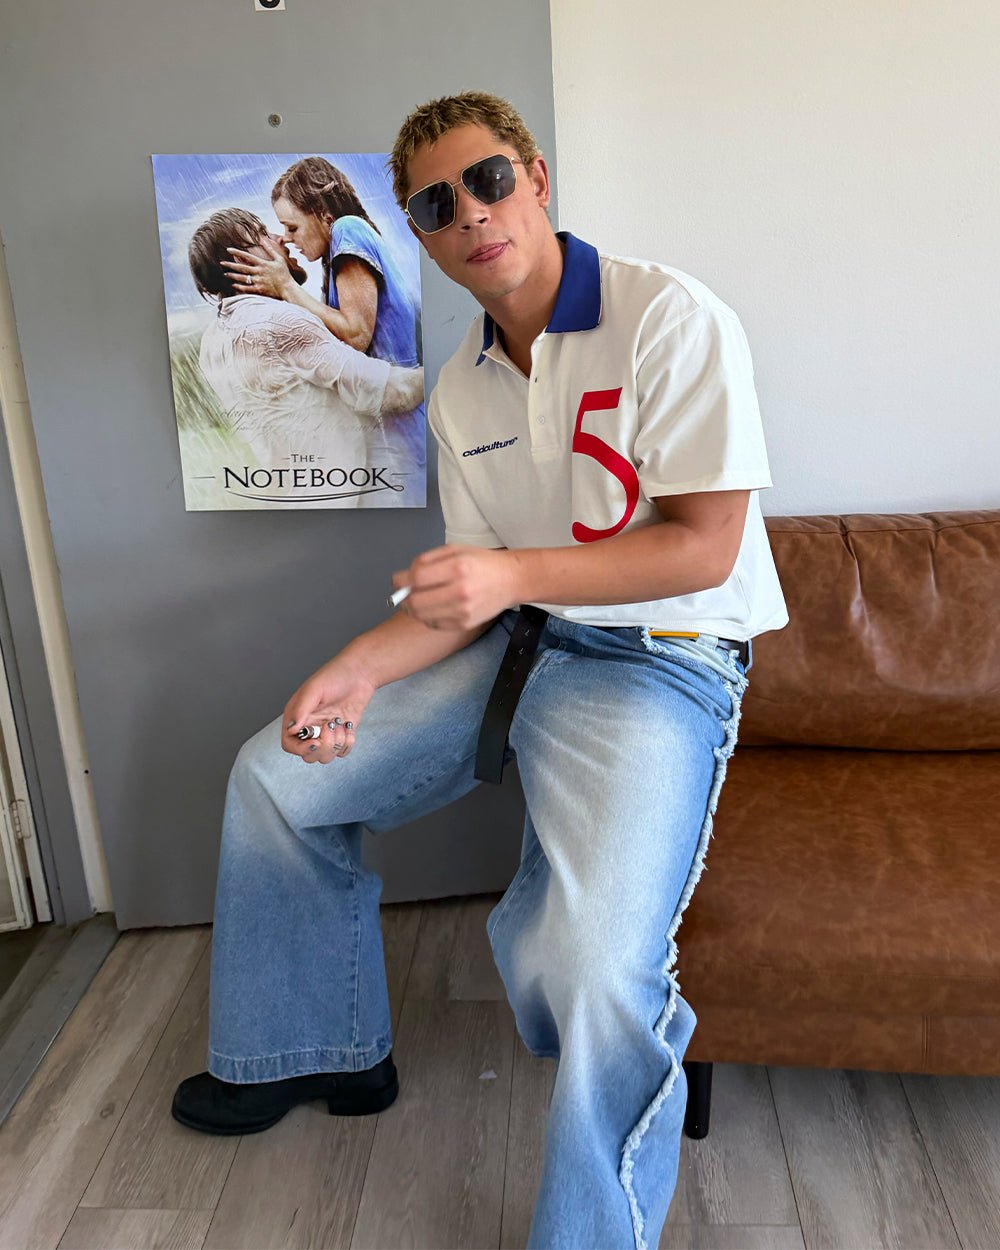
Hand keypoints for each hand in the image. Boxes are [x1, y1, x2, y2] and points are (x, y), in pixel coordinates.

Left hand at [222, 237, 293, 298]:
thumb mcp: (279, 259)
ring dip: (233, 276)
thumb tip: (263, 238)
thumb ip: (270, 249)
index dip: (237, 252)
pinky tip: (233, 285)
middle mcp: (259, 272)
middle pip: (241, 267)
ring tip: (226, 274)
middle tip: (221, 263)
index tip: (228, 250)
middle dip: (230, 265)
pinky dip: (239, 287)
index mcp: (263, 264)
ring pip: (242, 278)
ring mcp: (258, 281)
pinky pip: (247, 288)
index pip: (247, 256)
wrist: (288, 289)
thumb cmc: (284, 274)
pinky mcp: (259, 290)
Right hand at [282, 655, 375, 763]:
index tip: (316, 742)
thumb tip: (292, 730)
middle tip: (331, 728)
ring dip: (335, 744)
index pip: (289, 744)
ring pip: (325, 756)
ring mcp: (326, 732)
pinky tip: (348, 727)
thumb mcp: (314, 690)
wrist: (359, 673)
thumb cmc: (334, 676)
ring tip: (340, 724)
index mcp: (297, 717)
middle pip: (308, 755)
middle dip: (322, 747)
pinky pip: (342, 751)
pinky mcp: (342, 734)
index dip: (300, 749)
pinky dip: (347, 743)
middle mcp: (310, 727)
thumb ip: (301, 710)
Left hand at [392, 545, 520, 631]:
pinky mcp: (464, 624)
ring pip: (422, 616)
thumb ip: (426, 560)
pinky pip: (434, 624)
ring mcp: (463, 611)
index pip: (416, 578)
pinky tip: (434, 606)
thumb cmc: (482, 562)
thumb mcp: (455, 549)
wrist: (511, 580)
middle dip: (403, 597)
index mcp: (458, 567)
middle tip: (404, 592)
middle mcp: (461, 591)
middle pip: (416, 601)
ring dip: (413, 608)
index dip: (400, 580)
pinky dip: (427, 616)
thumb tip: (403, 577)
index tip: (398, 580)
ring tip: (419, 598)